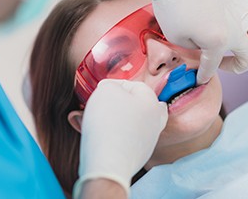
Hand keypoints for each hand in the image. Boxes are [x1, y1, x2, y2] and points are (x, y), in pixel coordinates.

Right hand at [73, 79, 167, 197]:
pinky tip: (98, 137)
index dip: (113, 85)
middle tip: (98, 106)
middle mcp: (155, 121)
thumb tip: (110, 90)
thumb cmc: (108, 123)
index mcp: (152, 102)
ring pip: (129, 123)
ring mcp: (148, 140)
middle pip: (134, 105)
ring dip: (112, 120)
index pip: (133, 85)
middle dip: (115, 104)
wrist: (108, 163)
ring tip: (92, 122)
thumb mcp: (106, 90)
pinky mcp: (138, 156)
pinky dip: (112, 136)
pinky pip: (124, 140)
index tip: (99, 91)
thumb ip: (110, 85)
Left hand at [115, 0, 247, 83]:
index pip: (213, 66)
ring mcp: (241, 9)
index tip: (199, 80)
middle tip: (222, 65)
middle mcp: (236, 28)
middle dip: (237, 66)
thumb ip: (194, 48)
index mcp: (218, 42)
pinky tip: (236, 21)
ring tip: (235, 43)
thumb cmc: (171, 5)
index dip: (204, 76)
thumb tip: (202, 47)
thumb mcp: (176, 37)